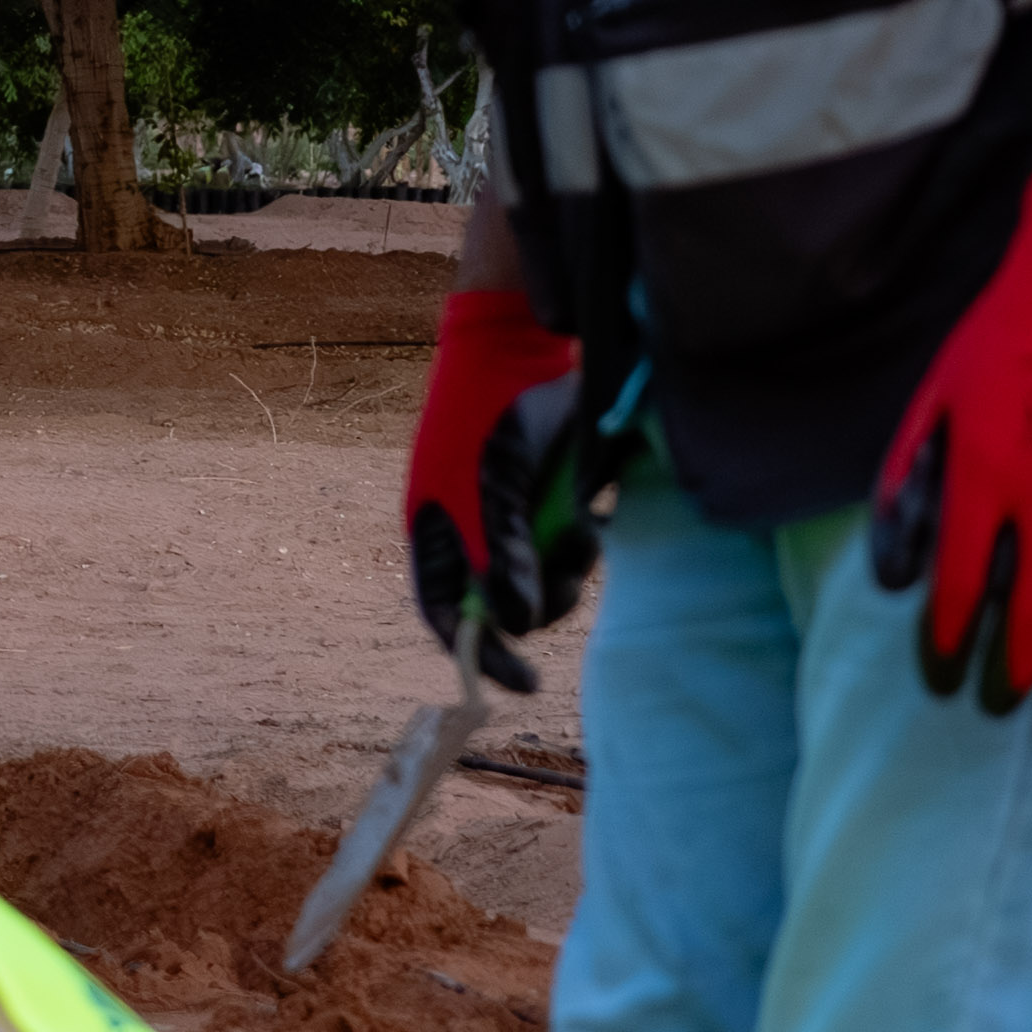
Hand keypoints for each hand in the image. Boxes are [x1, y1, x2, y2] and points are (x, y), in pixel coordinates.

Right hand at [400, 281, 595, 670]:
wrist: (524, 347)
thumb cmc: (492, 418)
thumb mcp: (495, 492)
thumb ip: (506, 557)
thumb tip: (517, 624)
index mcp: (437, 536)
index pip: (448, 616)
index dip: (481, 654)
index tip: (523, 683)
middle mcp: (475, 534)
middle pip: (505, 605)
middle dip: (540, 604)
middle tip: (570, 587)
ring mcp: (516, 517)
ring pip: (546, 577)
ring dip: (569, 569)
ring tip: (584, 531)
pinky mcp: (555, 500)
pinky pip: (570, 543)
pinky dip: (583, 538)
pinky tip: (594, 511)